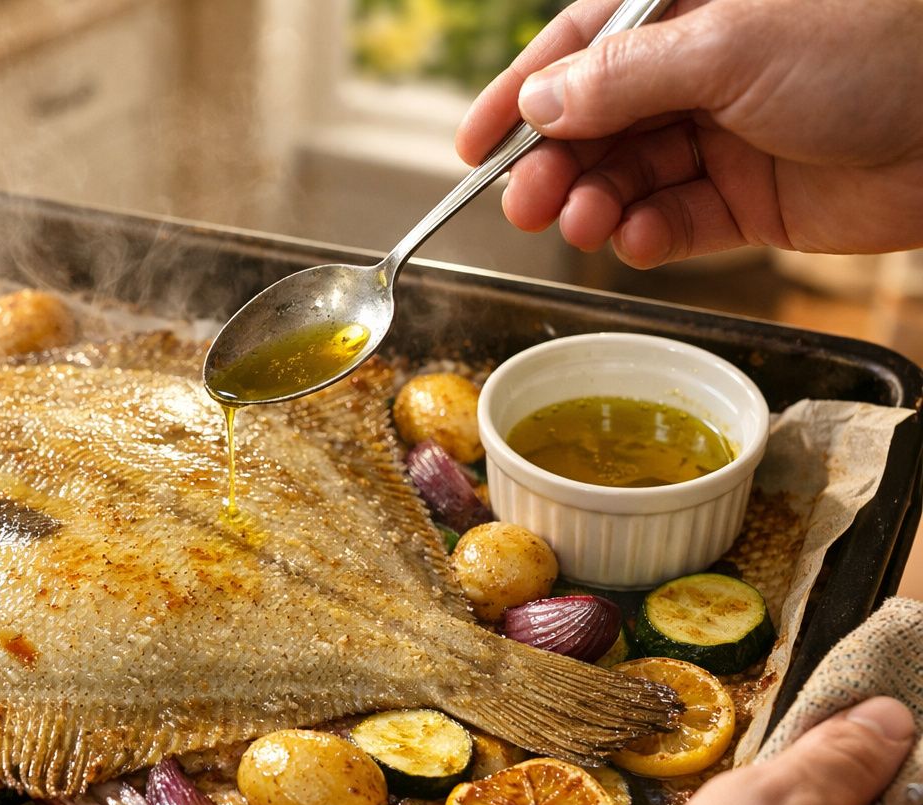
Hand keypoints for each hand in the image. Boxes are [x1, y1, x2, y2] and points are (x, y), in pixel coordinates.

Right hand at [456, 0, 922, 267]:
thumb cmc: (876, 43)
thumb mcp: (731, 46)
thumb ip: (624, 79)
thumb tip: (539, 103)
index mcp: (689, 10)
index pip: (581, 48)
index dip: (521, 94)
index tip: (472, 146)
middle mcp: (701, 71)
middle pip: (596, 122)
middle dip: (555, 163)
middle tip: (525, 203)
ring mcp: (726, 135)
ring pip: (630, 176)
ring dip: (596, 203)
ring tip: (583, 224)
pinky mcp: (753, 199)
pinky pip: (679, 221)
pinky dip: (650, 235)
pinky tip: (638, 239)